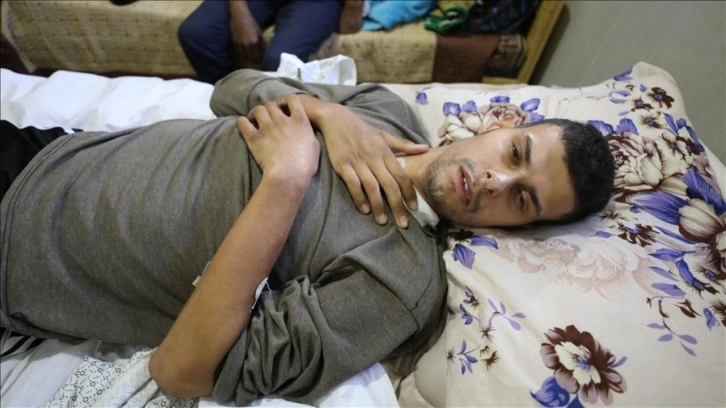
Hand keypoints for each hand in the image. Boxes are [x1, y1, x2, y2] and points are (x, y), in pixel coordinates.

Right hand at [229, 1, 263, 63]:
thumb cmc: (251, 23)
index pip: (258, 55)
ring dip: (247, 57)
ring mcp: (240, 44)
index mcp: (255, 42)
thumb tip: (264, 51)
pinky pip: (238, 51)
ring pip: (244, 56)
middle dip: (254, 59)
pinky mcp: (234, 42)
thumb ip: (262, 42)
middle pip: (251, 57)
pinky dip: (241, 53)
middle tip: (256, 62)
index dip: (259, 59)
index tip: (261, 61)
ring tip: (250, 59)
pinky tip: (244, 53)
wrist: (239, 16)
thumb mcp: (259, 32)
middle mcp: (247, 44)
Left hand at [237, 95, 319, 185]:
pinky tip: (243, 123)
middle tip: (267, 116)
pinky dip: (242, 121)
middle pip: (272, 104)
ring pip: (258, 109)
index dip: (287, 100)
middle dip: (269, 108)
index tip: (284, 106)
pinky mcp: (254, 138)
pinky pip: (243, 122)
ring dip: (256, 112)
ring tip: (254, 118)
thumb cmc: (305, 165)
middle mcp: (283, 120)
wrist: (289, 175)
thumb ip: (308, 134)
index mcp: (300, 121)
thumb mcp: (315, 147)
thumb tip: (304, 131)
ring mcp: (267, 128)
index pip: (293, 99)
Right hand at [311, 99, 427, 227]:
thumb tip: (425, 149)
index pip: (402, 175)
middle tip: (403, 223)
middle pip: (389, 185)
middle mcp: (374, 158)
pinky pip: (353, 184)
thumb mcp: (384, 135)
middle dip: (397, 205)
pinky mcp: (343, 165)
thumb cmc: (362, 129)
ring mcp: (358, 162)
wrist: (336, 119)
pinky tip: (364, 209)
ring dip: (378, 205)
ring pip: (372, 187)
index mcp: (385, 151)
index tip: (414, 208)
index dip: (409, 192)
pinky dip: (359, 197)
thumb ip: (404, 145)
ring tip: (383, 221)